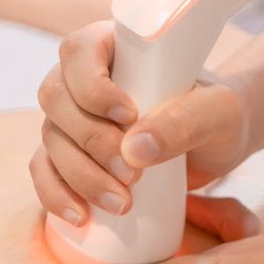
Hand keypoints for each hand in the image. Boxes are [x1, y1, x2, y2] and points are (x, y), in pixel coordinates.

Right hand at [31, 20, 250, 226]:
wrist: (218, 143)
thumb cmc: (218, 113)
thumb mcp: (219, 113)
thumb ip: (186, 123)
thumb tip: (134, 150)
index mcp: (115, 47)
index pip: (79, 51)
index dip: (92, 85)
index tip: (129, 115)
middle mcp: (83, 79)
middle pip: (55, 98)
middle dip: (90, 141)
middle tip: (133, 174)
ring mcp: (72, 117)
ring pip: (51, 139)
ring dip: (80, 175)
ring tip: (122, 203)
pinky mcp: (71, 154)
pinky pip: (44, 170)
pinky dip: (55, 194)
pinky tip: (80, 216)